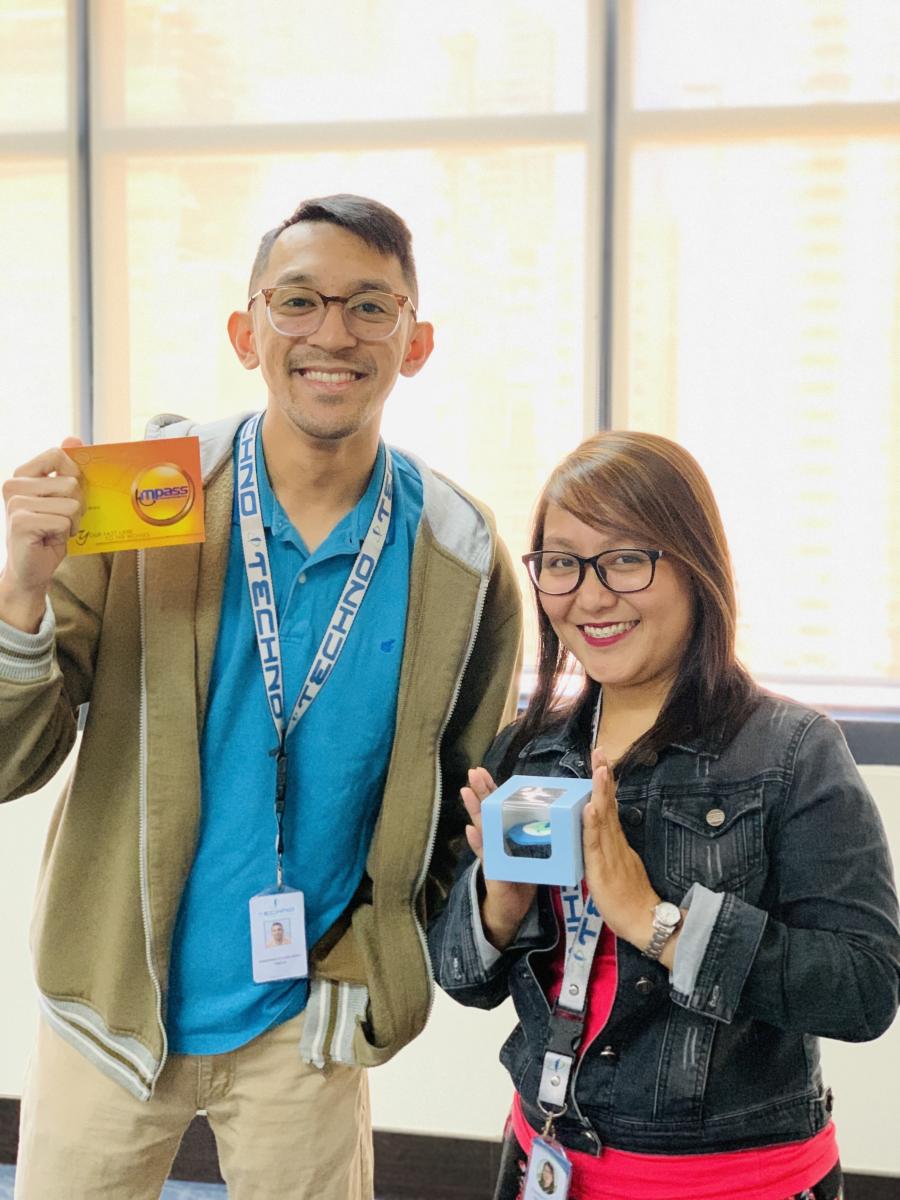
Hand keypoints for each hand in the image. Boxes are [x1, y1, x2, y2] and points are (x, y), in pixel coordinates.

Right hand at [0, 438, 84, 631]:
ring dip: (72, 521)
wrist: (31, 570)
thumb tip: (74, 437)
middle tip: (61, 520)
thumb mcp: (61, 497)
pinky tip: (50, 540)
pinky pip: (64, 521)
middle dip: (76, 505)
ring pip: (70, 503)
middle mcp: (13, 486)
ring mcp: (15, 504)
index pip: (57, 455)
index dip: (73, 474)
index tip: (67, 493)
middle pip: (70, 483)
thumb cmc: (49, 532)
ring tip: (56, 530)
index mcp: (21, 476)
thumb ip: (66, 468)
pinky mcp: (22, 522)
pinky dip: (66, 533)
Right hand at [462, 767, 536, 950]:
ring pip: (482, 828)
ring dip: (474, 810)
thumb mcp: (530, 856)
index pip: (497, 808)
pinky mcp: (493, 872)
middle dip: (480, 792)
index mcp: (505, 835)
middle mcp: (494, 841)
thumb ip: (534, 839)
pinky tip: (470, 830)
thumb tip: (552, 816)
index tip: (483, 771)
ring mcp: (491, 855)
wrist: (510, 911)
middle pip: (486, 812)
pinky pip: (486, 855)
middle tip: (473, 772)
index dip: (490, 789)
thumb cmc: (521, 880)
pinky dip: (478, 843)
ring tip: (466, 791)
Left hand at [582, 747, 660, 950]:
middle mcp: (615, 842)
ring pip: (603, 818)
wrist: (645, 921)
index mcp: (617, 841)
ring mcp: (610, 853)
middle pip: (608, 804)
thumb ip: (611, 848)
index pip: (609, 806)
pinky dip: (592, 824)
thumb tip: (601, 831)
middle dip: (603, 777)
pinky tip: (590, 807)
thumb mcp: (620, 866)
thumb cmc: (630, 898)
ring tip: (598, 769)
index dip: (604, 783)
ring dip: (599, 792)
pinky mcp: (603, 869)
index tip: (601, 760)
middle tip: (599, 751)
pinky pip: (595, 843)